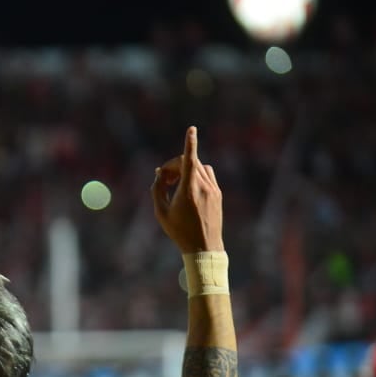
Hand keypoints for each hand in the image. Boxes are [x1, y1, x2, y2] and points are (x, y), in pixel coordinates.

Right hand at [151, 126, 223, 253]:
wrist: (204, 247)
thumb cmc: (179, 231)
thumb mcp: (161, 212)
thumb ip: (157, 190)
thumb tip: (159, 173)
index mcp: (188, 190)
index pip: (189, 160)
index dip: (190, 142)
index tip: (192, 129)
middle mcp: (203, 187)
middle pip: (189, 163)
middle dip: (174, 166)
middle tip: (163, 180)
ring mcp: (213, 189)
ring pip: (199, 167)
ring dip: (186, 169)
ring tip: (175, 185)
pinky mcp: (218, 193)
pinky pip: (207, 175)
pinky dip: (196, 175)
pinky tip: (187, 188)